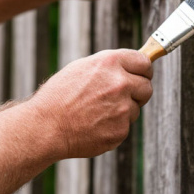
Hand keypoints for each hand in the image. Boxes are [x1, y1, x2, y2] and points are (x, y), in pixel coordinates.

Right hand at [28, 49, 153, 158]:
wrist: (46, 126)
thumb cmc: (59, 96)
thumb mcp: (82, 68)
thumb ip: (109, 66)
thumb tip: (129, 68)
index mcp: (110, 62)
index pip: (144, 63)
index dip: (144, 70)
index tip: (142, 75)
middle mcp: (120, 83)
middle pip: (147, 87)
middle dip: (138, 92)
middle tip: (122, 96)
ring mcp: (122, 108)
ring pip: (135, 109)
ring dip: (123, 110)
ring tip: (97, 112)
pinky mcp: (120, 130)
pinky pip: (125, 126)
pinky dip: (114, 127)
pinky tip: (94, 125)